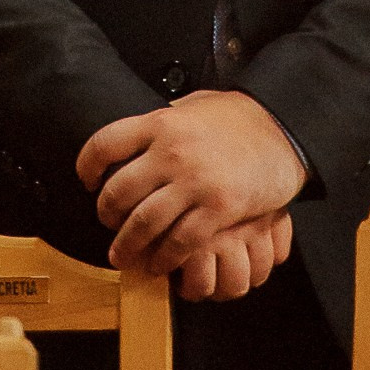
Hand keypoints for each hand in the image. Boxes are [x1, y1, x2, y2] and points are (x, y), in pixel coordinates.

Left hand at [75, 91, 306, 283]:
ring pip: (143, 223)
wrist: (283, 131)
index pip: (105, 143)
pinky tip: (159, 263)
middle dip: (106, 214)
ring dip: (127, 245)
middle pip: (118, 191)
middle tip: (108, 223)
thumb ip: (164, 120)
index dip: (87, 166)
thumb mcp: (195, 105)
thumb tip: (137, 135)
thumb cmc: (238, 118)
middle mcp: (172, 151)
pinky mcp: (217, 209)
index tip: (86, 180)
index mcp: (162, 122)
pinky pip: (179, 242)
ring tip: (122, 255)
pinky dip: (163, 258)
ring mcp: (194, 181)